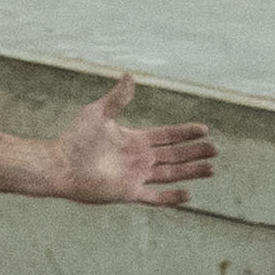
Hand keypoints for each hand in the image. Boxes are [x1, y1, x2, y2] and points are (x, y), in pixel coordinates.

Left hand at [55, 75, 215, 205]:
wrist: (58, 163)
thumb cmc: (74, 138)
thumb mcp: (98, 112)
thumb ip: (118, 97)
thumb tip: (129, 75)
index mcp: (134, 140)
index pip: (167, 136)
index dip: (185, 133)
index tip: (204, 129)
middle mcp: (138, 159)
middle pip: (174, 156)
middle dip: (195, 152)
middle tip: (216, 149)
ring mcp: (135, 176)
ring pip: (171, 175)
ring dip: (191, 172)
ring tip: (212, 169)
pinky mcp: (128, 193)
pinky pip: (154, 198)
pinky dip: (171, 198)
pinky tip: (188, 194)